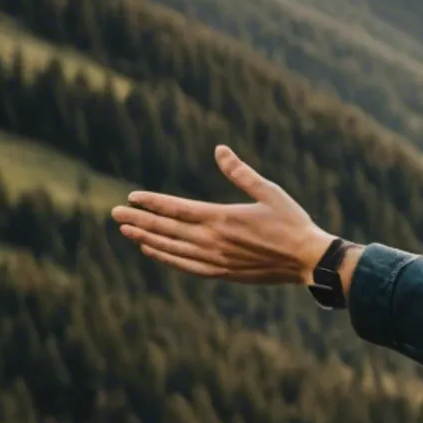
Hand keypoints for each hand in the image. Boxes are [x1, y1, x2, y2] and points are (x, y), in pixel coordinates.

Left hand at [111, 146, 331, 284]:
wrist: (308, 260)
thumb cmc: (292, 222)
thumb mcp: (269, 191)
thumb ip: (241, 173)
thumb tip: (219, 150)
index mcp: (222, 217)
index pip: (177, 209)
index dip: (152, 203)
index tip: (131, 198)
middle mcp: (213, 240)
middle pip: (167, 229)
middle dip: (139, 220)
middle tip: (115, 214)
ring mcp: (216, 259)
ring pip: (172, 249)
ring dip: (147, 239)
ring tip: (127, 231)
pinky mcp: (222, 272)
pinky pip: (185, 266)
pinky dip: (166, 258)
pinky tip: (152, 251)